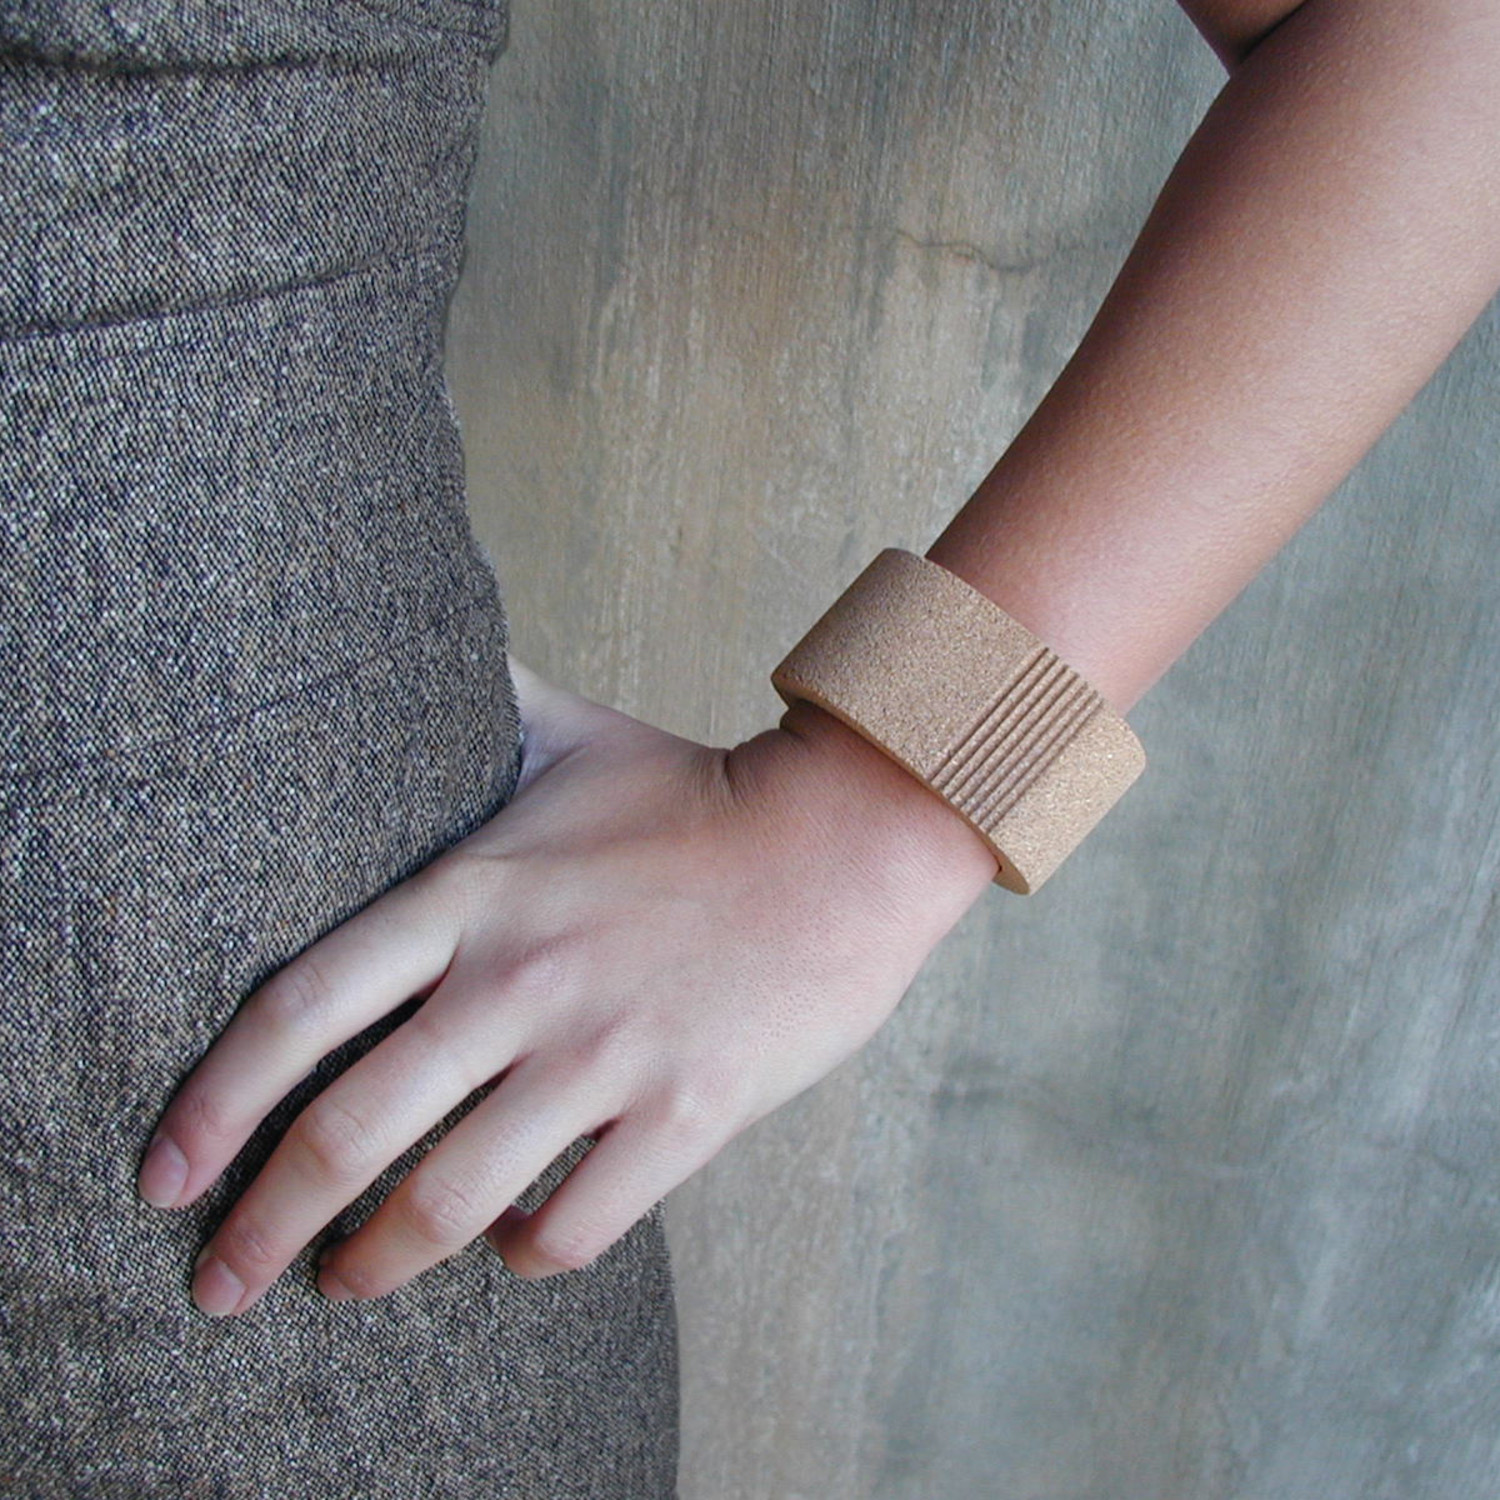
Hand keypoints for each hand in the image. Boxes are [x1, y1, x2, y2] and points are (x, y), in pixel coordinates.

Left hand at [137, 657, 996, 1316]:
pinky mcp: (686, 1112)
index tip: (162, 1171)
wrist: (847, 840)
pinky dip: (523, 1256)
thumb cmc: (701, 796)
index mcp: (476, 895)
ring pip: (451, 1200)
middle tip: (217, 1280)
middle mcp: (522, 981)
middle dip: (262, 1227)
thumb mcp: (575, 734)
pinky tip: (508, 1249)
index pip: (301, 1008)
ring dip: (377, 1264)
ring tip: (343, 1286)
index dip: (212, 1102)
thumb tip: (406, 638)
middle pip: (351, 1132)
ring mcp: (605, 1053)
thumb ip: (481, 702)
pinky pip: (574, 1226)